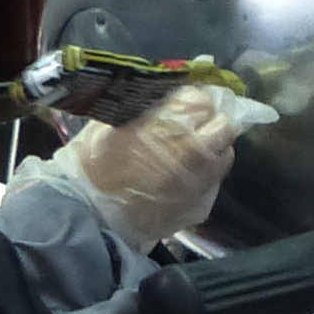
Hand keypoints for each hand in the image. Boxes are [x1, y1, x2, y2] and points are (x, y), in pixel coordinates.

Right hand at [59, 79, 263, 251]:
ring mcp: (200, 181)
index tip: (182, 107)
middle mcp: (194, 150)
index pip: (202, 99)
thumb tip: (166, 97)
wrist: (88, 216)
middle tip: (191, 128)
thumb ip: (145, 106)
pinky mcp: (200, 207)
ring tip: (189, 155)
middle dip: (209, 123)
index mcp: (170, 123)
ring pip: (225, 154)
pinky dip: (203, 178)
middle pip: (224, 125)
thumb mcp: (112, 121)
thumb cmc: (91, 165)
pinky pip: (213, 184)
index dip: (191, 102)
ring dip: (212, 150)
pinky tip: (181, 181)